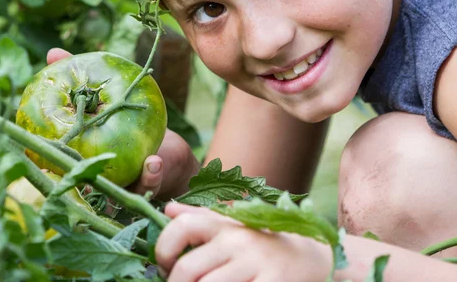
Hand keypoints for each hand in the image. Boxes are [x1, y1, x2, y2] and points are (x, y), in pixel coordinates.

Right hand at [46, 48, 199, 199]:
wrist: (165, 152)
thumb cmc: (126, 123)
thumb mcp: (104, 98)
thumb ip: (78, 78)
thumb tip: (52, 52)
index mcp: (81, 160)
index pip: (58, 163)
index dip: (45, 162)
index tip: (36, 155)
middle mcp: (97, 180)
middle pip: (82, 185)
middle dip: (76, 181)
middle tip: (75, 174)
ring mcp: (121, 187)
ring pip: (115, 194)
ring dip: (116, 182)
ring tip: (122, 167)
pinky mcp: (147, 187)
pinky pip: (147, 185)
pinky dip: (150, 175)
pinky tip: (153, 161)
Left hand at [156, 203, 331, 281]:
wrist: (314, 258)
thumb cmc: (264, 242)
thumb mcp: (235, 224)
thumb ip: (201, 218)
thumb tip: (168, 209)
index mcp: (225, 225)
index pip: (183, 226)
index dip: (164, 247)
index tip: (164, 264)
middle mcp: (238, 242)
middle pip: (188, 269)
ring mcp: (256, 265)